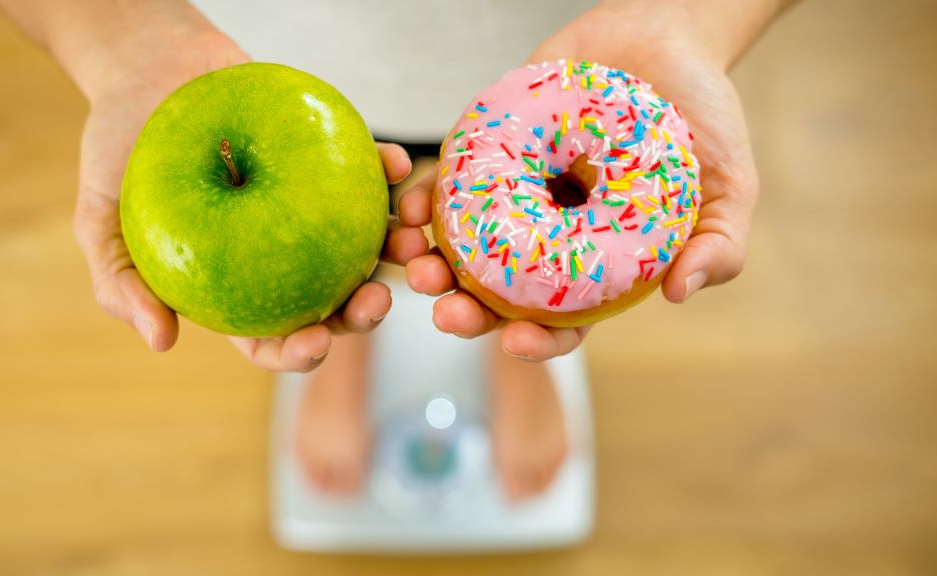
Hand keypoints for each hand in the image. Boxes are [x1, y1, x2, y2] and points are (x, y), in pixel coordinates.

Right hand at [74, 32, 421, 371]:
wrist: (146, 67)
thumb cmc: (120, 147)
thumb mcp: (99, 219)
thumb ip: (122, 283)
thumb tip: (162, 343)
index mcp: (233, 286)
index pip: (271, 336)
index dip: (297, 352)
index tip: (315, 344)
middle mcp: (279, 255)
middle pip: (330, 300)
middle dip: (362, 314)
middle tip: (376, 301)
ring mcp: (309, 209)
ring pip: (362, 245)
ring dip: (393, 252)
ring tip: (406, 246)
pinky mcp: (327, 160)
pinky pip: (366, 172)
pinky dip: (386, 171)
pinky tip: (398, 167)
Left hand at [400, 0, 759, 361]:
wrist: (666, 39)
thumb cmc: (700, 119)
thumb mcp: (728, 184)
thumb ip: (718, 242)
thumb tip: (681, 292)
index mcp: (597, 264)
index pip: (564, 320)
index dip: (538, 340)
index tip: (516, 342)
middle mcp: (549, 237)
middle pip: (499, 293)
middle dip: (467, 311)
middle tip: (447, 310)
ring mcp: (516, 195)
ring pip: (463, 245)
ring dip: (432, 263)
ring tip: (416, 262)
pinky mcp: (490, 151)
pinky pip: (449, 184)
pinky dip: (424, 200)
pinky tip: (410, 208)